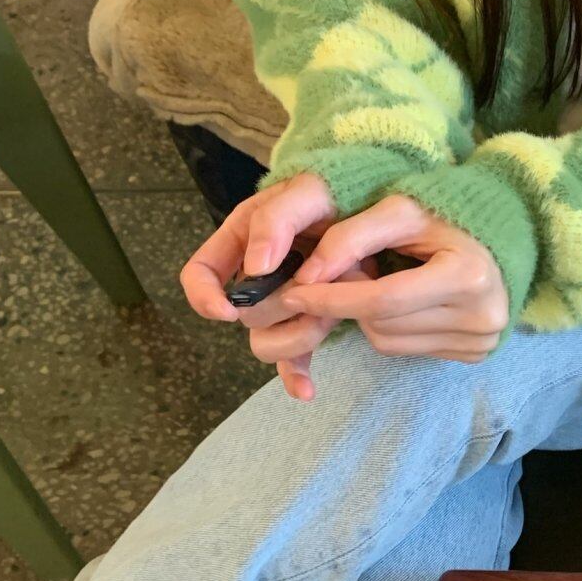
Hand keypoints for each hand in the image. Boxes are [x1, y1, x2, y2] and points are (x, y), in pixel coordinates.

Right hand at [180, 173, 342, 400]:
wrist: (382, 208)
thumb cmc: (341, 193)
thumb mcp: (309, 190)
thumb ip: (277, 219)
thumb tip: (255, 269)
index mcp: (242, 239)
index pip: (200, 273)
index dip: (204, 296)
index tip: (228, 311)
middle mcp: (256, 277)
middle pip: (244, 315)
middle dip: (280, 307)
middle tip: (321, 287)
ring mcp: (281, 305)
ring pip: (268, 342)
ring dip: (301, 332)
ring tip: (335, 310)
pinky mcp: (306, 324)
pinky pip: (291, 361)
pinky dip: (297, 376)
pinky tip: (307, 390)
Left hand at [284, 194, 508, 363]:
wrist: (507, 230)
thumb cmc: (449, 210)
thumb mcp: (403, 209)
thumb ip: (352, 237)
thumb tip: (307, 277)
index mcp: (467, 277)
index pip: (383, 300)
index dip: (334, 298)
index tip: (295, 291)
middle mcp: (481, 317)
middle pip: (382, 324)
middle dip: (350, 302)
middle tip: (340, 274)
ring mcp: (480, 341)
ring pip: (388, 342)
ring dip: (367, 316)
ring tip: (377, 281)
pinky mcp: (474, 353)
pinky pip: (405, 349)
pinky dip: (389, 327)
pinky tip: (399, 301)